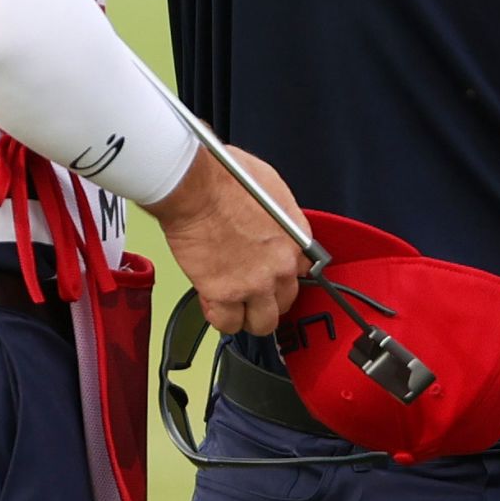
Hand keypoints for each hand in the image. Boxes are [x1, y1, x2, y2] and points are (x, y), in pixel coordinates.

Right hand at [144, 144, 306, 336]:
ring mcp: (255, 283)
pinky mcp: (225, 294)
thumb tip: (272, 224)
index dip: (284, 274)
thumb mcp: (270, 187)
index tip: (274, 275)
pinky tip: (214, 305)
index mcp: (296, 238)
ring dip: (249, 315)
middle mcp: (281, 265)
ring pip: (263, 322)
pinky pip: (229, 324)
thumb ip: (279, 215)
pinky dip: (222, 319)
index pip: (304, 270)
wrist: (195, 186)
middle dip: (269, 298)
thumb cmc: (225, 177)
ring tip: (235, 305)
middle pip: (286, 300)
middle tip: (251, 291)